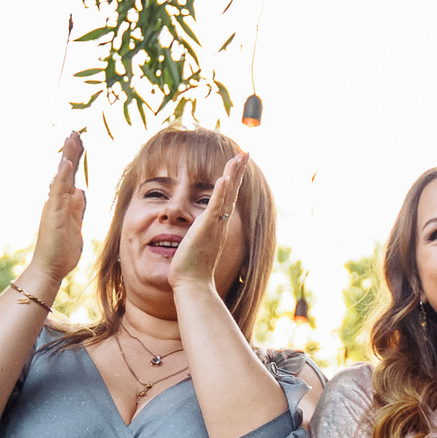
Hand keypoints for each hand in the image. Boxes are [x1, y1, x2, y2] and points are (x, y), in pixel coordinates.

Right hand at [21, 130, 87, 295]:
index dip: (75, 159)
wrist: (49, 268)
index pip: (71, 176)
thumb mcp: (75, 226)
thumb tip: (81, 193)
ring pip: (61, 177)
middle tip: (75, 132)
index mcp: (64, 204)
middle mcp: (57, 202)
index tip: (79, 141)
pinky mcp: (53, 215)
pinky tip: (66, 165)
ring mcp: (54, 207)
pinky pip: (58, 193)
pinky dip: (62, 178)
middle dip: (71, 152)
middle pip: (65, 171)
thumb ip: (77, 210)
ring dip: (67, 158)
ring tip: (71, 139)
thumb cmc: (62, 251)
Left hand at [170, 152, 246, 296]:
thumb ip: (198, 235)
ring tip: (239, 157)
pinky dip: (221, 193)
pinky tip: (224, 178)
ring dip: (234, 175)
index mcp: (217, 226)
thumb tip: (194, 233)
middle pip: (232, 192)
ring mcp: (215, 226)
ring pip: (227, 196)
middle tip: (245, 153)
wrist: (192, 285)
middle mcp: (220, 224)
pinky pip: (216, 208)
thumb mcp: (196, 245)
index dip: (233, 180)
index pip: (227, 198)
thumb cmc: (191, 270)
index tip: (236, 164)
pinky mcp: (206, 230)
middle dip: (238, 171)